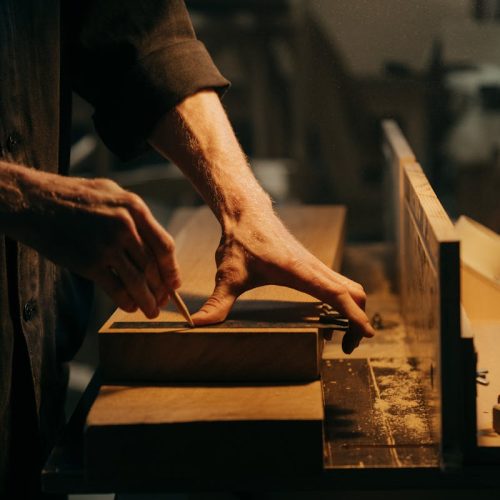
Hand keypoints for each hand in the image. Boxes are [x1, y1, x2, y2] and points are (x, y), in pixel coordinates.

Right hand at [15, 173, 179, 317]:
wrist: (36, 201)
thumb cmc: (77, 197)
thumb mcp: (112, 193)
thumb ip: (136, 215)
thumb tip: (154, 242)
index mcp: (135, 208)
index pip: (164, 246)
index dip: (172, 269)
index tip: (174, 283)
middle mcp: (125, 226)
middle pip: (152, 266)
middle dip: (161, 288)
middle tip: (163, 301)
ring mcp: (107, 245)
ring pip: (137, 281)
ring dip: (147, 300)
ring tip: (151, 311)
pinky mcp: (89, 262)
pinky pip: (115, 288)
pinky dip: (125, 301)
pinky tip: (130, 307)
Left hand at [191, 211, 374, 353]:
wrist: (247, 213)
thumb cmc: (240, 242)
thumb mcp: (229, 275)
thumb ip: (217, 303)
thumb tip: (197, 325)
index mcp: (301, 272)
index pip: (339, 295)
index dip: (355, 316)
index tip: (367, 336)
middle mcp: (314, 268)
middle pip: (355, 292)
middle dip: (359, 319)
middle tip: (346, 345)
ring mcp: (315, 265)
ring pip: (349, 286)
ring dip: (353, 308)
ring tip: (340, 334)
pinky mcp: (311, 264)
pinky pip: (338, 282)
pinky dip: (344, 299)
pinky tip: (327, 313)